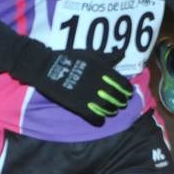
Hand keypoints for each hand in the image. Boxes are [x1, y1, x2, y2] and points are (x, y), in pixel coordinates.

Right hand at [10, 44, 132, 126]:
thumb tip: (123, 53)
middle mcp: (101, 85)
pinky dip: (99, 120)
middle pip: (119, 101)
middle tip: (114, 101)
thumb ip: (109, 57)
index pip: (125, 87)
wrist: (46, 67)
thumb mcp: (91, 54)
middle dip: (119, 102)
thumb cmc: (70, 58)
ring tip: (105, 108)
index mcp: (105, 72)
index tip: (123, 92)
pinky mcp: (81, 107)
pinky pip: (97, 119)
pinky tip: (96, 116)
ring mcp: (91, 97)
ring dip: (110, 111)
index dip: (126, 91)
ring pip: (110, 111)